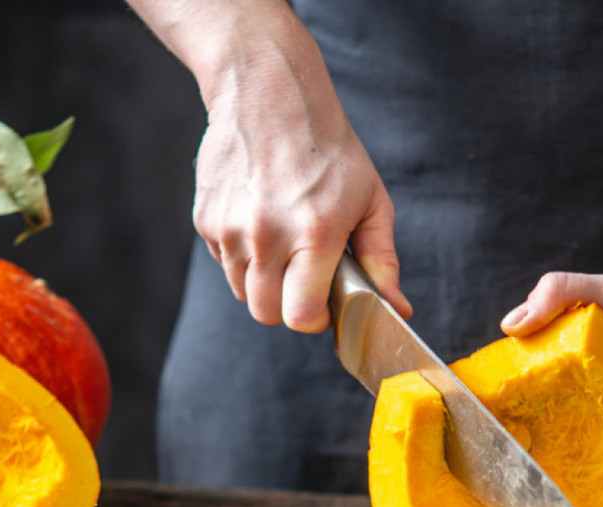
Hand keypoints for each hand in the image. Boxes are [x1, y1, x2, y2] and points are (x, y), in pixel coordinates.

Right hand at [190, 25, 408, 331]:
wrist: (269, 92)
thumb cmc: (328, 147)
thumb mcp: (370, 200)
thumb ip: (382, 260)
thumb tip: (396, 308)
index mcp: (315, 232)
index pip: (301, 316)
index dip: (314, 319)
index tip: (322, 303)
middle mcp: (267, 234)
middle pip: (266, 314)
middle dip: (287, 306)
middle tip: (303, 278)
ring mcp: (231, 227)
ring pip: (242, 292)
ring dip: (264, 282)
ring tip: (283, 243)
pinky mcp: (206, 219)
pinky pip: (223, 263)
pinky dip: (241, 256)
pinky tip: (259, 222)